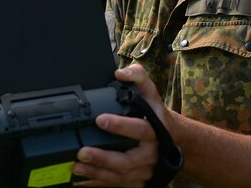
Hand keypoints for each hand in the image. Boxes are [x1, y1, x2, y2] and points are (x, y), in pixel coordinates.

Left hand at [72, 65, 166, 186]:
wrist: (174, 138)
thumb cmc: (155, 113)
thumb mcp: (150, 92)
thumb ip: (137, 77)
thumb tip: (120, 73)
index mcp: (155, 130)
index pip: (139, 129)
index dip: (120, 126)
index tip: (100, 119)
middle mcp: (150, 153)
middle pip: (127, 161)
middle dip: (103, 159)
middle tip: (82, 152)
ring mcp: (143, 170)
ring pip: (120, 177)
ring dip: (97, 173)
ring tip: (76, 166)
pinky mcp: (137, 181)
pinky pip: (117, 185)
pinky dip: (98, 184)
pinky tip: (82, 180)